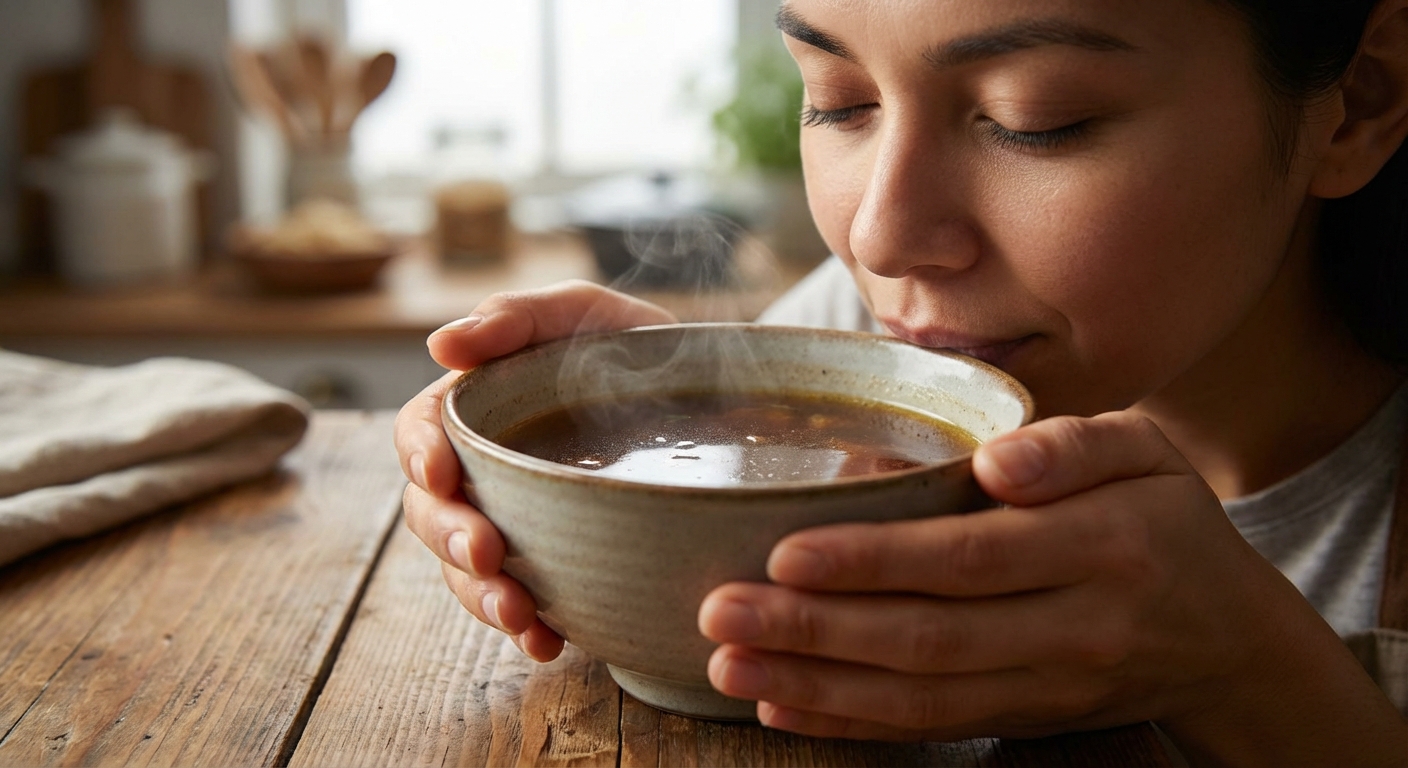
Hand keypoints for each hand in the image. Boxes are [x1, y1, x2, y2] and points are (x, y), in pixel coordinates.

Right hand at [396, 280, 675, 659]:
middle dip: (452, 537)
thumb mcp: (582, 313)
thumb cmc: (633, 346)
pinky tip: (548, 641)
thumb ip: (515, 317)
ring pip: (470, 569)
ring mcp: (518, 521)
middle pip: (435, 511)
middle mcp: (486, 471)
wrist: (716, 397)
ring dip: (483, 595)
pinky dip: (530, 627)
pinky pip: (527, 604)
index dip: (420, 454)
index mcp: (476, 408)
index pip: (421, 431)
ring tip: (518, 614)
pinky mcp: (557, 562)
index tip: (440, 474)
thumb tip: (438, 344)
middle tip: (486, 554)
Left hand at [697, 412, 1405, 762]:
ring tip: (729, 665)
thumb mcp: (1146, 452)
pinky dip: (853, 724)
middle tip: (721, 613)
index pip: (970, 557)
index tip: (785, 552)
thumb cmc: (1167, 522)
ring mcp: (1048, 688)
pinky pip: (932, 729)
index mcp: (1101, 547)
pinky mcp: (1025, 720)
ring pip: (921, 698)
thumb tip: (995, 462)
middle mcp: (1073, 629)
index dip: (875, 561)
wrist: (1230, 640)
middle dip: (815, 629)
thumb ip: (1074, 445)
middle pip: (930, 638)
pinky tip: (783, 707)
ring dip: (817, 685)